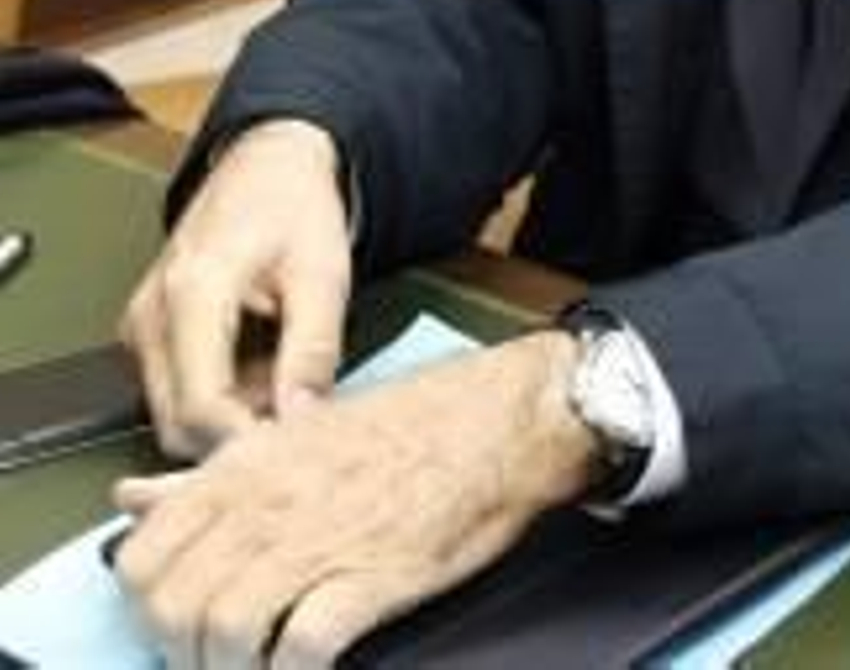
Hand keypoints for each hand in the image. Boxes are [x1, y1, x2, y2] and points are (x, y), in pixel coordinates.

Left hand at [112, 331, 595, 669]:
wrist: (501, 419)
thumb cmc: (412, 425)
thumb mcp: (296, 434)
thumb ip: (209, 477)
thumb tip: (134, 497)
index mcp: (245, 468)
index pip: (142, 558)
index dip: (150, 604)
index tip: (176, 621)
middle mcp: (268, 504)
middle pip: (172, 608)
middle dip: (184, 654)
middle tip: (215, 661)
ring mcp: (317, 541)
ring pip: (221, 634)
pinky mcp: (369, 578)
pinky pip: (299, 650)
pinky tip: (305, 669)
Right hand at [120, 119, 351, 457]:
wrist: (269, 164)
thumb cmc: (293, 207)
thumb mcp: (323, 274)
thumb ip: (312, 351)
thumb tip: (303, 418)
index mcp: (193, 291)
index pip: (200, 406)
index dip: (246, 442)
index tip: (289, 452)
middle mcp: (151, 314)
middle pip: (177, 423)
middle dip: (237, 435)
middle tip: (295, 415)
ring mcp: (141, 325)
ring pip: (173, 414)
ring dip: (230, 416)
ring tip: (282, 375)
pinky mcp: (146, 333)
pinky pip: (173, 392)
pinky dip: (219, 396)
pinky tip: (259, 366)